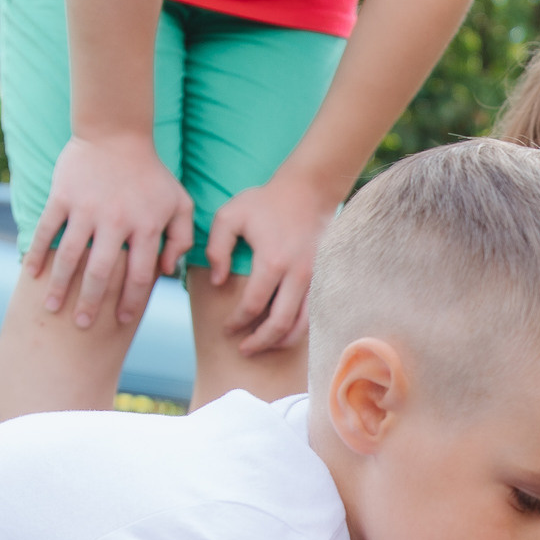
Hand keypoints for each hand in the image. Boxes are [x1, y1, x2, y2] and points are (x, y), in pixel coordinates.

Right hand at [26, 132, 192, 329]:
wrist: (117, 132)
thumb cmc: (151, 173)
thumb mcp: (179, 202)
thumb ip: (181, 238)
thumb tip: (167, 271)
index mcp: (146, 226)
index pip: (139, 276)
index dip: (131, 302)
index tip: (123, 320)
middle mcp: (116, 221)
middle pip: (102, 273)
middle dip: (92, 304)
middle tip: (83, 326)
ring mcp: (87, 208)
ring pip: (70, 257)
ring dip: (60, 286)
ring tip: (53, 308)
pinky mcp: (63, 196)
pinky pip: (47, 231)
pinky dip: (38, 254)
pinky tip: (32, 275)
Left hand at [203, 172, 334, 355]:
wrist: (308, 190)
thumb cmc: (265, 202)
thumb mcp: (230, 215)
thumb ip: (217, 248)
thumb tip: (217, 282)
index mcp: (272, 261)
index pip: (252, 305)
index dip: (237, 322)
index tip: (226, 328)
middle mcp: (296, 275)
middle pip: (279, 324)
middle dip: (259, 342)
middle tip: (243, 350)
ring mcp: (313, 278)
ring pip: (301, 325)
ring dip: (281, 341)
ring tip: (264, 346)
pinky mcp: (322, 278)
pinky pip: (312, 314)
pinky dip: (298, 329)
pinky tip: (283, 332)